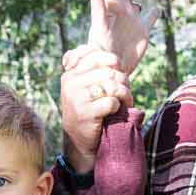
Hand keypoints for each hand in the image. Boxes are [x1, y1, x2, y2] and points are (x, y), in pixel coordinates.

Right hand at [57, 46, 131, 173]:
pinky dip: (119, 107)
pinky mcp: (85, 113)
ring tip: (125, 101)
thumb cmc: (89, 109)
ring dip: (124, 94)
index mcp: (71, 72)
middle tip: (125, 92)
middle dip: (123, 82)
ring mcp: (76, 98)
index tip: (118, 75)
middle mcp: (70, 82)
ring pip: (112, 85)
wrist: (80, 139)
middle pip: (110, 71)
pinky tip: (116, 111)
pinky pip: (111, 102)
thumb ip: (94, 69)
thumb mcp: (86, 86)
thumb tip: (115, 58)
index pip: (99, 55)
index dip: (115, 64)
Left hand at [83, 0, 160, 75]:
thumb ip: (97, 5)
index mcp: (112, 6)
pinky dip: (153, 13)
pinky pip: (149, 19)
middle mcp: (122, 10)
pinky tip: (156, 8)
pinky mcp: (142, 33)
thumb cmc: (102, 50)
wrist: (112, 70)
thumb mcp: (99, 26)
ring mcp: (132, 21)